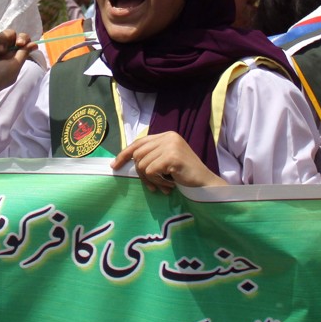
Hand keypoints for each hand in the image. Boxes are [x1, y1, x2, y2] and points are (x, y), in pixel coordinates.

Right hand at [0, 30, 37, 99]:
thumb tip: (35, 44)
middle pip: (7, 33)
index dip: (22, 38)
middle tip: (0, 52)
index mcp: (14, 55)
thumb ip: (24, 53)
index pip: (22, 39)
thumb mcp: (14, 66)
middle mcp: (3, 51)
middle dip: (3, 40)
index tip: (19, 43)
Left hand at [111, 132, 225, 193]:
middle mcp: (168, 137)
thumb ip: (151, 156)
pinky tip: (170, 184)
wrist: (205, 183)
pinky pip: (151, 172)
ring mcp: (170, 145)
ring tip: (164, 185)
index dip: (124, 154)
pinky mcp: (172, 156)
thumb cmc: (185, 175)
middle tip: (152, 186)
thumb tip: (125, 160)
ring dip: (151, 180)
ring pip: (142, 165)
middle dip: (140, 173)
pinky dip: (157, 182)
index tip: (115, 165)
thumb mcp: (166, 160)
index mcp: (166, 135)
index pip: (138, 142)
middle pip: (138, 154)